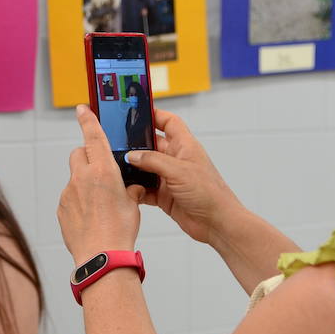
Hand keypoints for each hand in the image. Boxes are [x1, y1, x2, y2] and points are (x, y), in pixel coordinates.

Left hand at [57, 104, 141, 262]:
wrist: (101, 257)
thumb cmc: (119, 231)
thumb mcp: (132, 205)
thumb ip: (129, 190)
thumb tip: (130, 188)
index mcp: (103, 171)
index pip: (94, 137)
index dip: (88, 120)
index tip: (82, 109)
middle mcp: (82, 177)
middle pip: (79, 154)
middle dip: (88, 157)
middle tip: (101, 172)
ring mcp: (69, 192)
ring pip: (75, 177)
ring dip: (84, 183)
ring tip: (99, 204)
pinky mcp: (61, 208)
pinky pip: (70, 197)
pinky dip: (78, 201)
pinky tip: (90, 217)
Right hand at [124, 108, 241, 245]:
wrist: (217, 223)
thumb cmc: (209, 193)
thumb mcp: (178, 171)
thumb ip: (153, 161)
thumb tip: (133, 155)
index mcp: (185, 146)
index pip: (169, 122)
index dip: (155, 114)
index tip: (137, 111)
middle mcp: (176, 160)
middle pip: (152, 145)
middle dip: (136, 144)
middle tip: (117, 142)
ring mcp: (170, 178)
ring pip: (146, 168)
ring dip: (134, 169)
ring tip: (118, 167)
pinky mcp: (165, 195)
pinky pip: (145, 189)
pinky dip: (137, 189)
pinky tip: (129, 190)